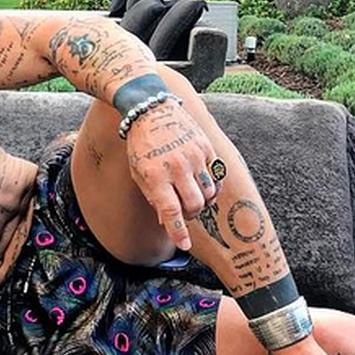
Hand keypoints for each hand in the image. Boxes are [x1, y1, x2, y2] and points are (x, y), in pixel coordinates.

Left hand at [124, 100, 217, 250]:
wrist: (151, 109)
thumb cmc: (142, 145)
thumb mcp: (139, 173)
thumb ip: (154, 197)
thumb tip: (168, 221)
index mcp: (155, 175)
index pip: (171, 210)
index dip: (178, 231)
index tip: (184, 245)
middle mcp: (176, 166)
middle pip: (194, 204)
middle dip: (191, 213)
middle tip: (184, 209)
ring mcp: (193, 155)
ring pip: (208, 192)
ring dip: (202, 199)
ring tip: (190, 192)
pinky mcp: (204, 146)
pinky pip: (215, 174)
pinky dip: (210, 183)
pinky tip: (199, 178)